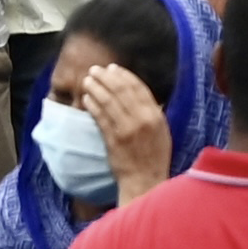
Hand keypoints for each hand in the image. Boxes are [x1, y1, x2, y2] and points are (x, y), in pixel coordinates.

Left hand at [61, 48, 173, 193]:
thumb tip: (136, 91)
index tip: (113, 68)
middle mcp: (143, 120)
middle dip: (105, 77)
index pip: (138, 87)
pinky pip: (100, 116)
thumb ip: (151, 111)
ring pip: (108, 101)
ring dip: (95, 87)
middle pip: (121, 90)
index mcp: (156, 116)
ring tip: (87, 80)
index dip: (124, 75)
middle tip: (94, 70)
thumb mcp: (161, 131)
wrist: (146, 180)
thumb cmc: (154, 156)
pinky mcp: (113, 138)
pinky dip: (92, 104)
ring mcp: (127, 129)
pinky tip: (86, 98)